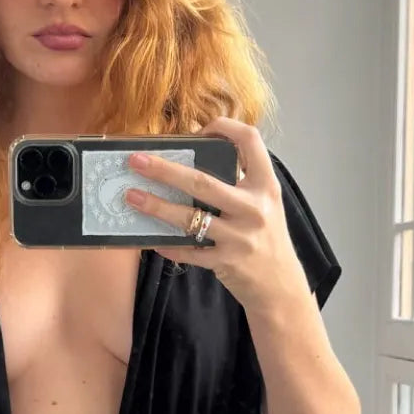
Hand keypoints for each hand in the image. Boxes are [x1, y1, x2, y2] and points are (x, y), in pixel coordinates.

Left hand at [121, 116, 308, 312]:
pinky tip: (152, 240)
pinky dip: (169, 245)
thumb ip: (240, 181)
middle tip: (136, 161)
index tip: (198, 130)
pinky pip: (189, 251)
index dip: (224, 128)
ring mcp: (240, 237)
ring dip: (156, 207)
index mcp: (266, 185)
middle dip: (164, 170)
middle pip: (203, 182)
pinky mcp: (226, 262)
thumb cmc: (266, 237)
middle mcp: (255, 208)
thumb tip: (197, 156)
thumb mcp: (264, 203)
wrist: (281, 285)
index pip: (250, 140)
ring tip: (132, 197)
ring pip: (190, 218)